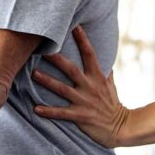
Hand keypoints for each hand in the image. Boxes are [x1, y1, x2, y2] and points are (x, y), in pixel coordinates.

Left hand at [32, 25, 130, 147]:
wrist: (121, 127)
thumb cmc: (113, 104)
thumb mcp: (110, 85)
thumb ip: (104, 72)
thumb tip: (104, 58)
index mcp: (98, 77)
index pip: (90, 54)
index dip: (83, 40)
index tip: (75, 26)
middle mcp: (90, 87)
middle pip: (71, 69)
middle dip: (57, 59)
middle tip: (43, 48)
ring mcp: (84, 101)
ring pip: (62, 89)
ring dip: (47, 81)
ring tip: (33, 73)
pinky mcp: (80, 116)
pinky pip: (61, 113)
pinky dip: (48, 111)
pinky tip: (35, 109)